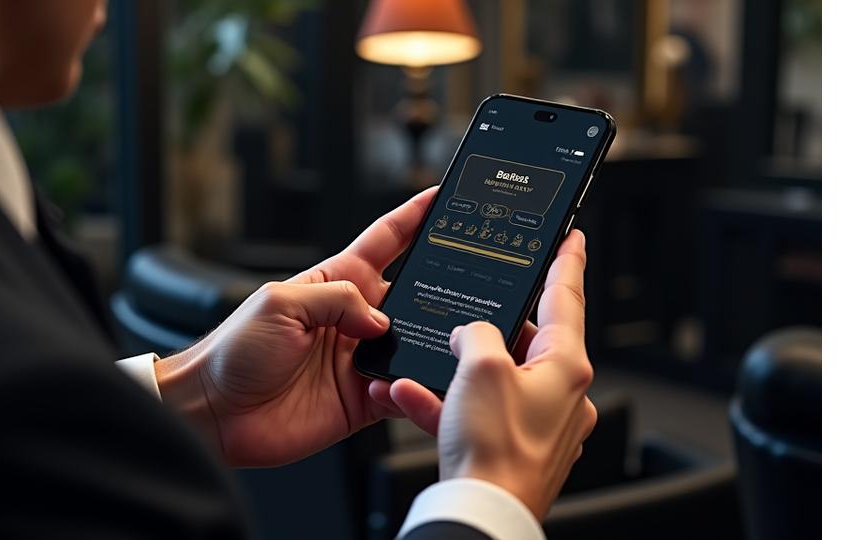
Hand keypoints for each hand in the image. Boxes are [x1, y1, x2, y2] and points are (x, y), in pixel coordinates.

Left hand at [154, 188, 439, 466]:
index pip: (385, 242)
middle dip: (440, 286)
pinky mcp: (361, 401)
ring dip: (429, 344)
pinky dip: (407, 391)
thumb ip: (335, 300)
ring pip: (414, 345)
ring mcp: (359, 360)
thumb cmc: (232, 350)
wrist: (213, 411)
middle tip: (467, 284)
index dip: (413, 218)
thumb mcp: (280, 303)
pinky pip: (400, 393)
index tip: (441, 198)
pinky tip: (395, 387)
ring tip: (437, 344)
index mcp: (334, 283)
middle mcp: (352, 319)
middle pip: (411, 294)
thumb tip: (379, 318)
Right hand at [378, 230, 596, 519]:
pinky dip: (446, 403)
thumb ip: (476, 333)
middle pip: (525, 342)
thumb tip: (471, 334)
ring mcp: (537, 424)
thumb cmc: (496, 449)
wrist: (483, 513)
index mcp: (566, 366)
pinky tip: (412, 396)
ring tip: (425, 366)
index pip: (568, 298)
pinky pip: (476, 413)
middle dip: (487, 329)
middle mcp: (559, 394)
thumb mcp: (481, 367)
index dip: (568, 261)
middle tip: (467, 317)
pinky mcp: (511, 447)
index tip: (572, 238)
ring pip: (493, 380)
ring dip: (455, 372)